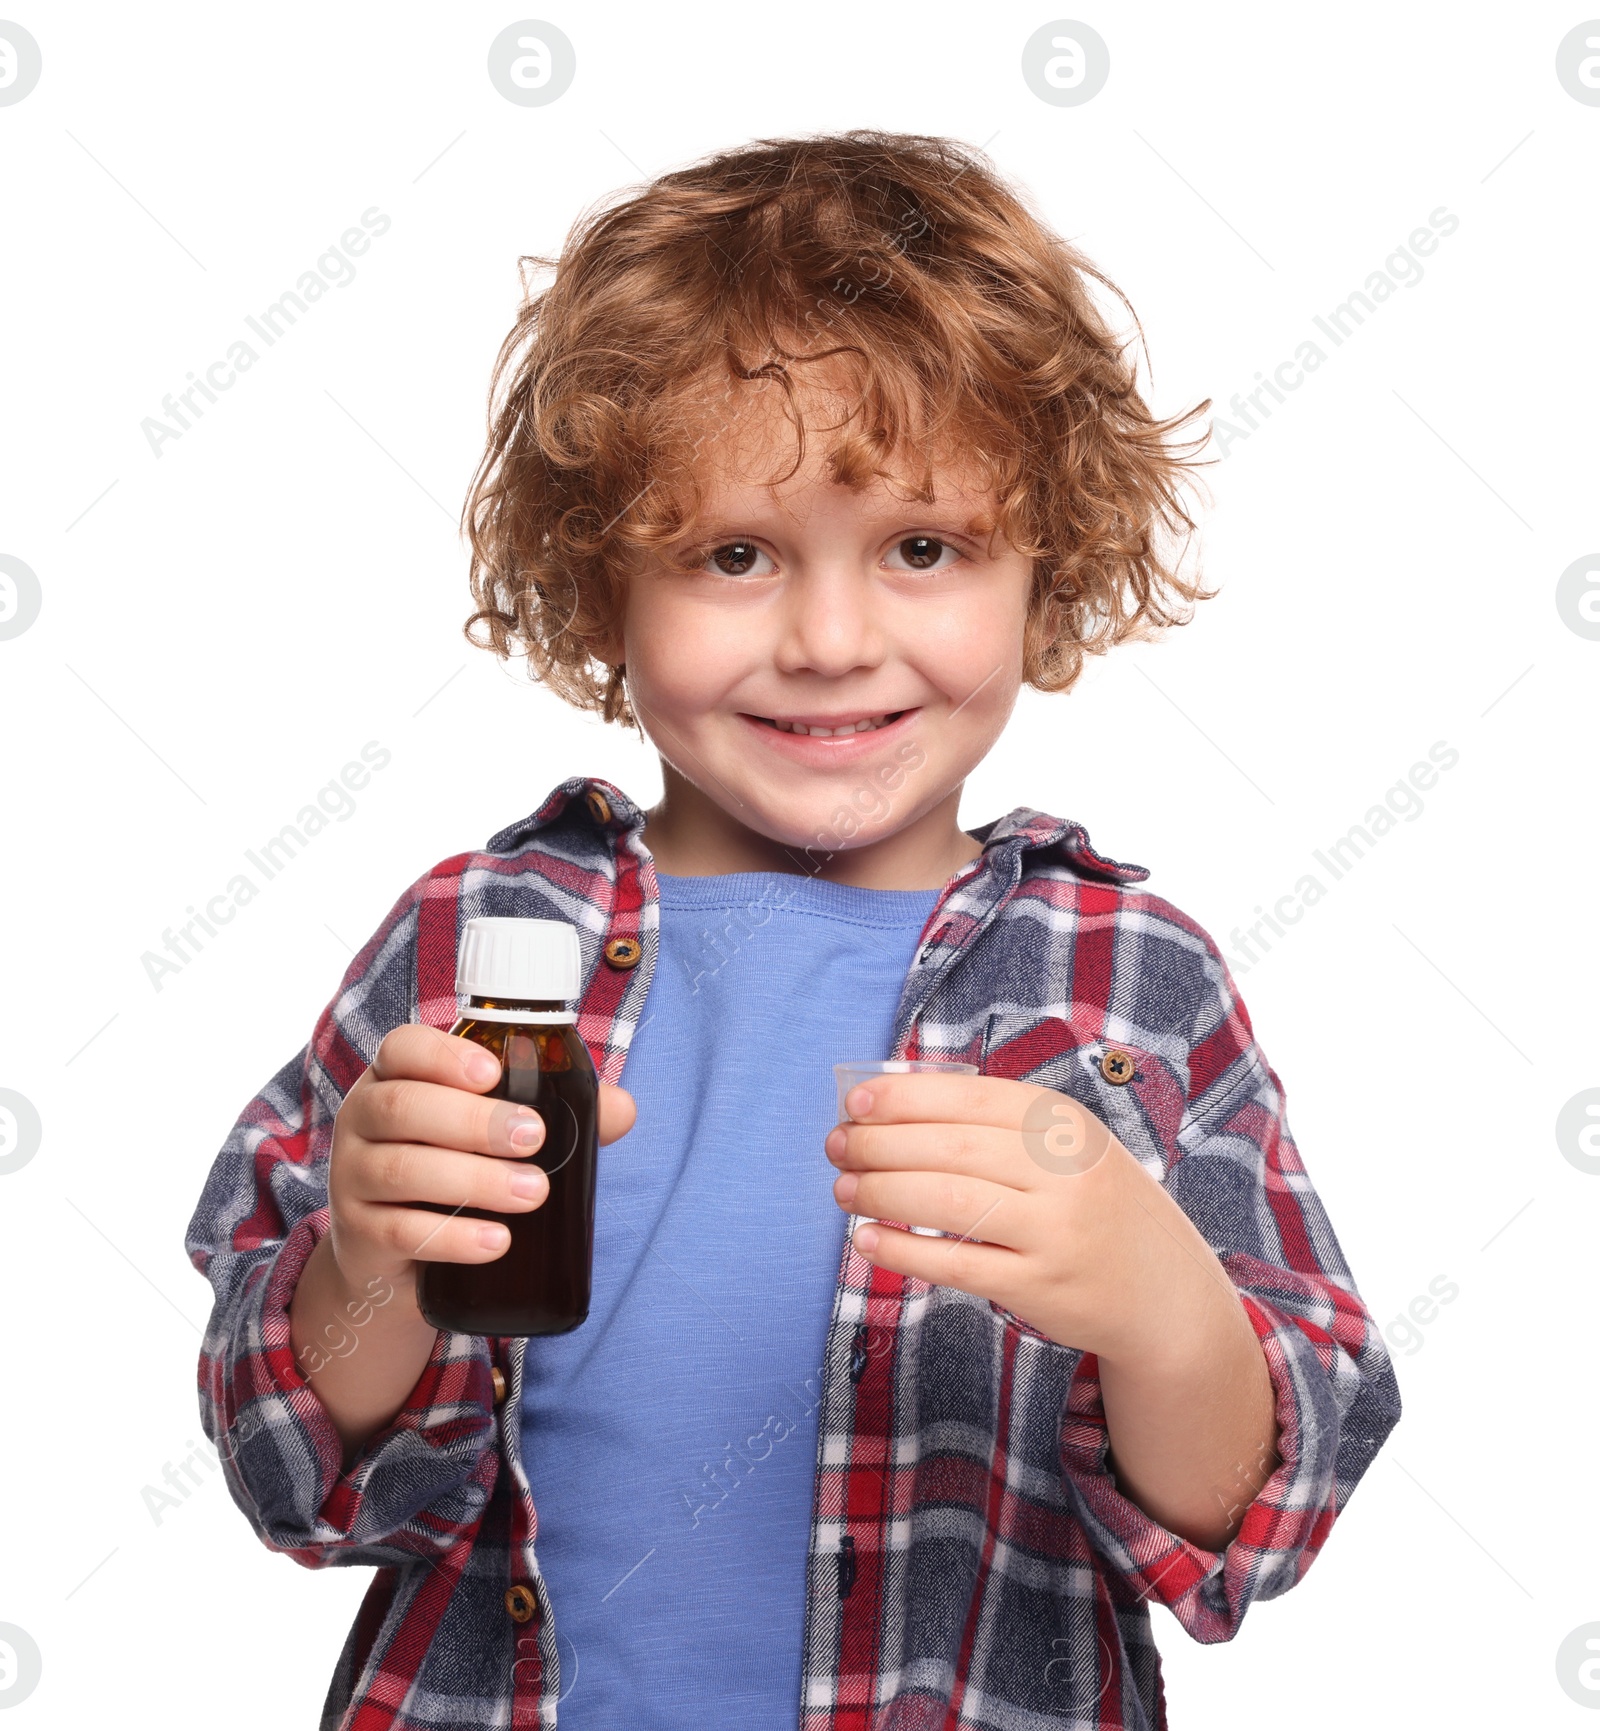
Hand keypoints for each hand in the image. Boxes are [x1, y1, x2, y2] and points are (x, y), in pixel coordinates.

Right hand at [327, 1022, 635, 1307]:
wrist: (395, 1259)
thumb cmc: (454, 1171)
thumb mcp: (493, 1135)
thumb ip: (561, 1114)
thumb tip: (624, 1109)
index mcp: (396, 1077)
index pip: (401, 1047)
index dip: (443, 1054)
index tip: (494, 1071)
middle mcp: (363, 1119)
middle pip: (402, 1106)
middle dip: (474, 1120)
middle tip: (535, 1138)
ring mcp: (352, 1178)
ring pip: (401, 1169)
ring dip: (473, 1179)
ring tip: (533, 1194)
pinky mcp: (358, 1236)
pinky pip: (399, 1233)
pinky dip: (453, 1237)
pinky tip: (496, 1241)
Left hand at [824, 1070, 1210, 1361]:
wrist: (1165, 1291)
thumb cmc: (1095, 1204)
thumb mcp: (1068, 1147)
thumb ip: (997, 1126)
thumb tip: (895, 1107)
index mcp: (1066, 1123)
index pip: (970, 1098)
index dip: (906, 1097)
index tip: (856, 1102)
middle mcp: (1065, 1172)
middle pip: (951, 1149)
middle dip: (881, 1145)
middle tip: (837, 1147)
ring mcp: (1056, 1232)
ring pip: (948, 1203)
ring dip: (883, 1194)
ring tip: (844, 1190)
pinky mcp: (1041, 1287)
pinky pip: (957, 1264)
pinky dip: (903, 1251)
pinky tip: (867, 1240)